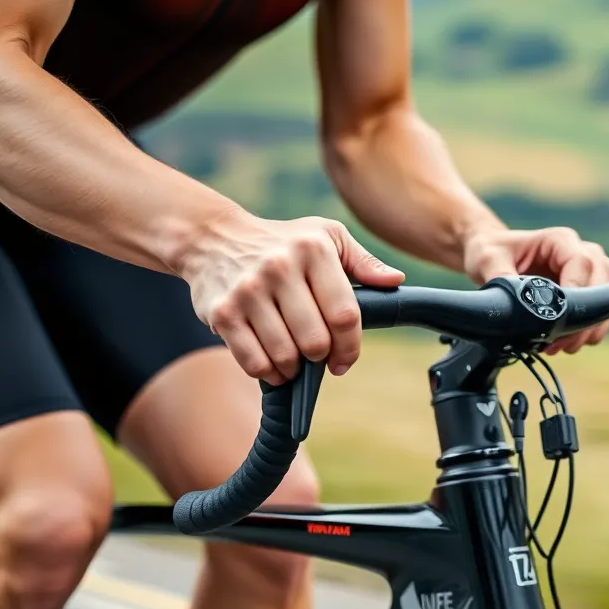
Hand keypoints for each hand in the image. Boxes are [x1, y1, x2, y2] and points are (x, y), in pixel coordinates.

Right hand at [179, 211, 404, 383]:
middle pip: (316, 341)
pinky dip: (269, 372)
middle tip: (317, 355)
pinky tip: (272, 363)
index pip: (345, 315)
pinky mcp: (222, 313)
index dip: (351, 347)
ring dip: (295, 368)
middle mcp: (279, 268)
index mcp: (313, 250)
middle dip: (322, 358)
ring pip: (286, 356)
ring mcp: (248, 291)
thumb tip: (395, 280)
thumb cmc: (280, 241)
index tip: (345, 359)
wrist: (213, 238)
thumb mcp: (325, 236)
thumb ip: (363, 261)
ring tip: (294, 360)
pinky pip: (254, 362)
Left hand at [462, 226, 608, 353]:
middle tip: (561, 342)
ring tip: (559, 346)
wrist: (495, 257)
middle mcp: (582, 252)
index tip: (560, 318)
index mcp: (560, 240)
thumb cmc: (492, 252)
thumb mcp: (488, 260)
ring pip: (607, 299)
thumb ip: (500, 276)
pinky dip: (586, 332)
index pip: (582, 263)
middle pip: (603, 281)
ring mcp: (590, 271)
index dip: (577, 292)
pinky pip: (600, 313)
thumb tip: (514, 303)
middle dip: (586, 317)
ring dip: (589, 328)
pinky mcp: (588, 291)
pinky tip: (563, 343)